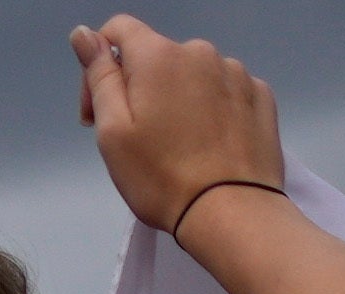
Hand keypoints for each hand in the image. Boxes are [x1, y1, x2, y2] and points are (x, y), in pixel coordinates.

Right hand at [77, 17, 289, 224]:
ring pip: (193, 75)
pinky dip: (212, 108)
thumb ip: (100, 76)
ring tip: (180, 146)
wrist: (232, 211)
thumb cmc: (161, 177)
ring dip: (180, 99)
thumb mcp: (113, 132)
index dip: (100, 63)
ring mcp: (235, 72)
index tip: (98, 110)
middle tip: (140, 141)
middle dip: (141, 89)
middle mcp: (200, 52)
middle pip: (157, 57)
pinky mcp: (259, 95)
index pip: (119, 30)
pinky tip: (210, 143)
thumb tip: (85, 34)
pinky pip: (225, 90)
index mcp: (158, 56)